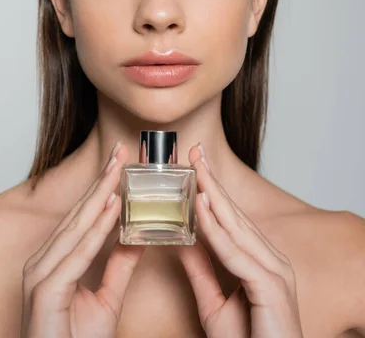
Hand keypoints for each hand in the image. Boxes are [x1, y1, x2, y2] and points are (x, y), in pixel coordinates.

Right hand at [21, 142, 144, 337]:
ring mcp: (40, 275)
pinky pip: (78, 253)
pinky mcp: (46, 290)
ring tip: (119, 170)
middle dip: (102, 182)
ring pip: (77, 227)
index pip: (81, 217)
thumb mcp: (106, 299)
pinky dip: (97, 229)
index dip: (102, 188)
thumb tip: (138, 239)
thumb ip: (119, 267)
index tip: (119, 164)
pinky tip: (113, 208)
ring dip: (100, 196)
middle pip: (78, 214)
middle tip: (120, 152)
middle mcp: (42, 262)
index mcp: (53, 261)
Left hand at [174, 144, 303, 337]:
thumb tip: (182, 242)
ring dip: (213, 195)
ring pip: (236, 227)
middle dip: (212, 181)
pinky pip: (235, 253)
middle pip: (234, 214)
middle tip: (194, 152)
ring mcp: (275, 271)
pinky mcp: (271, 286)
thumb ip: (201, 271)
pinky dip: (215, 229)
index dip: (212, 190)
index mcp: (261, 261)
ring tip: (194, 169)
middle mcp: (272, 260)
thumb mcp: (214, 304)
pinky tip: (200, 208)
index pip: (232, 218)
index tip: (195, 165)